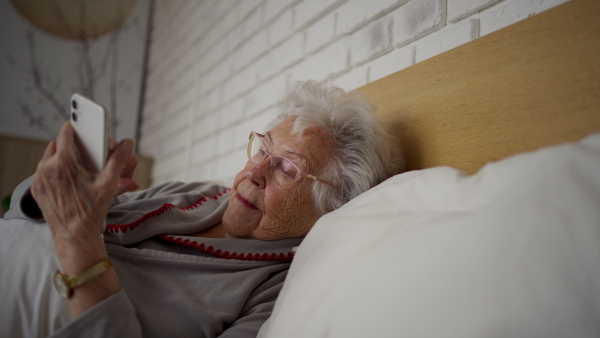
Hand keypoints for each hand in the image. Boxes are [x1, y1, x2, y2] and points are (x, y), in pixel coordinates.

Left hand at [31, 122, 133, 270]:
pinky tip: (70, 179)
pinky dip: (55, 171)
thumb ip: (118, 159)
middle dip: (71, 144)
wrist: (74, 236)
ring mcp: (39, 179)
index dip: (76, 127)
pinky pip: (44, 172)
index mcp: (63, 163)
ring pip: (49, 158)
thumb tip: (127, 143)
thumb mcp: (108, 183)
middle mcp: (46, 168)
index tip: (82, 125)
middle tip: (86, 152)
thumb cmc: (91, 211)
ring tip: (79, 166)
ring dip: (62, 157)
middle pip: (57, 144)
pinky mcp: (37, 189)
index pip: (66, 133)